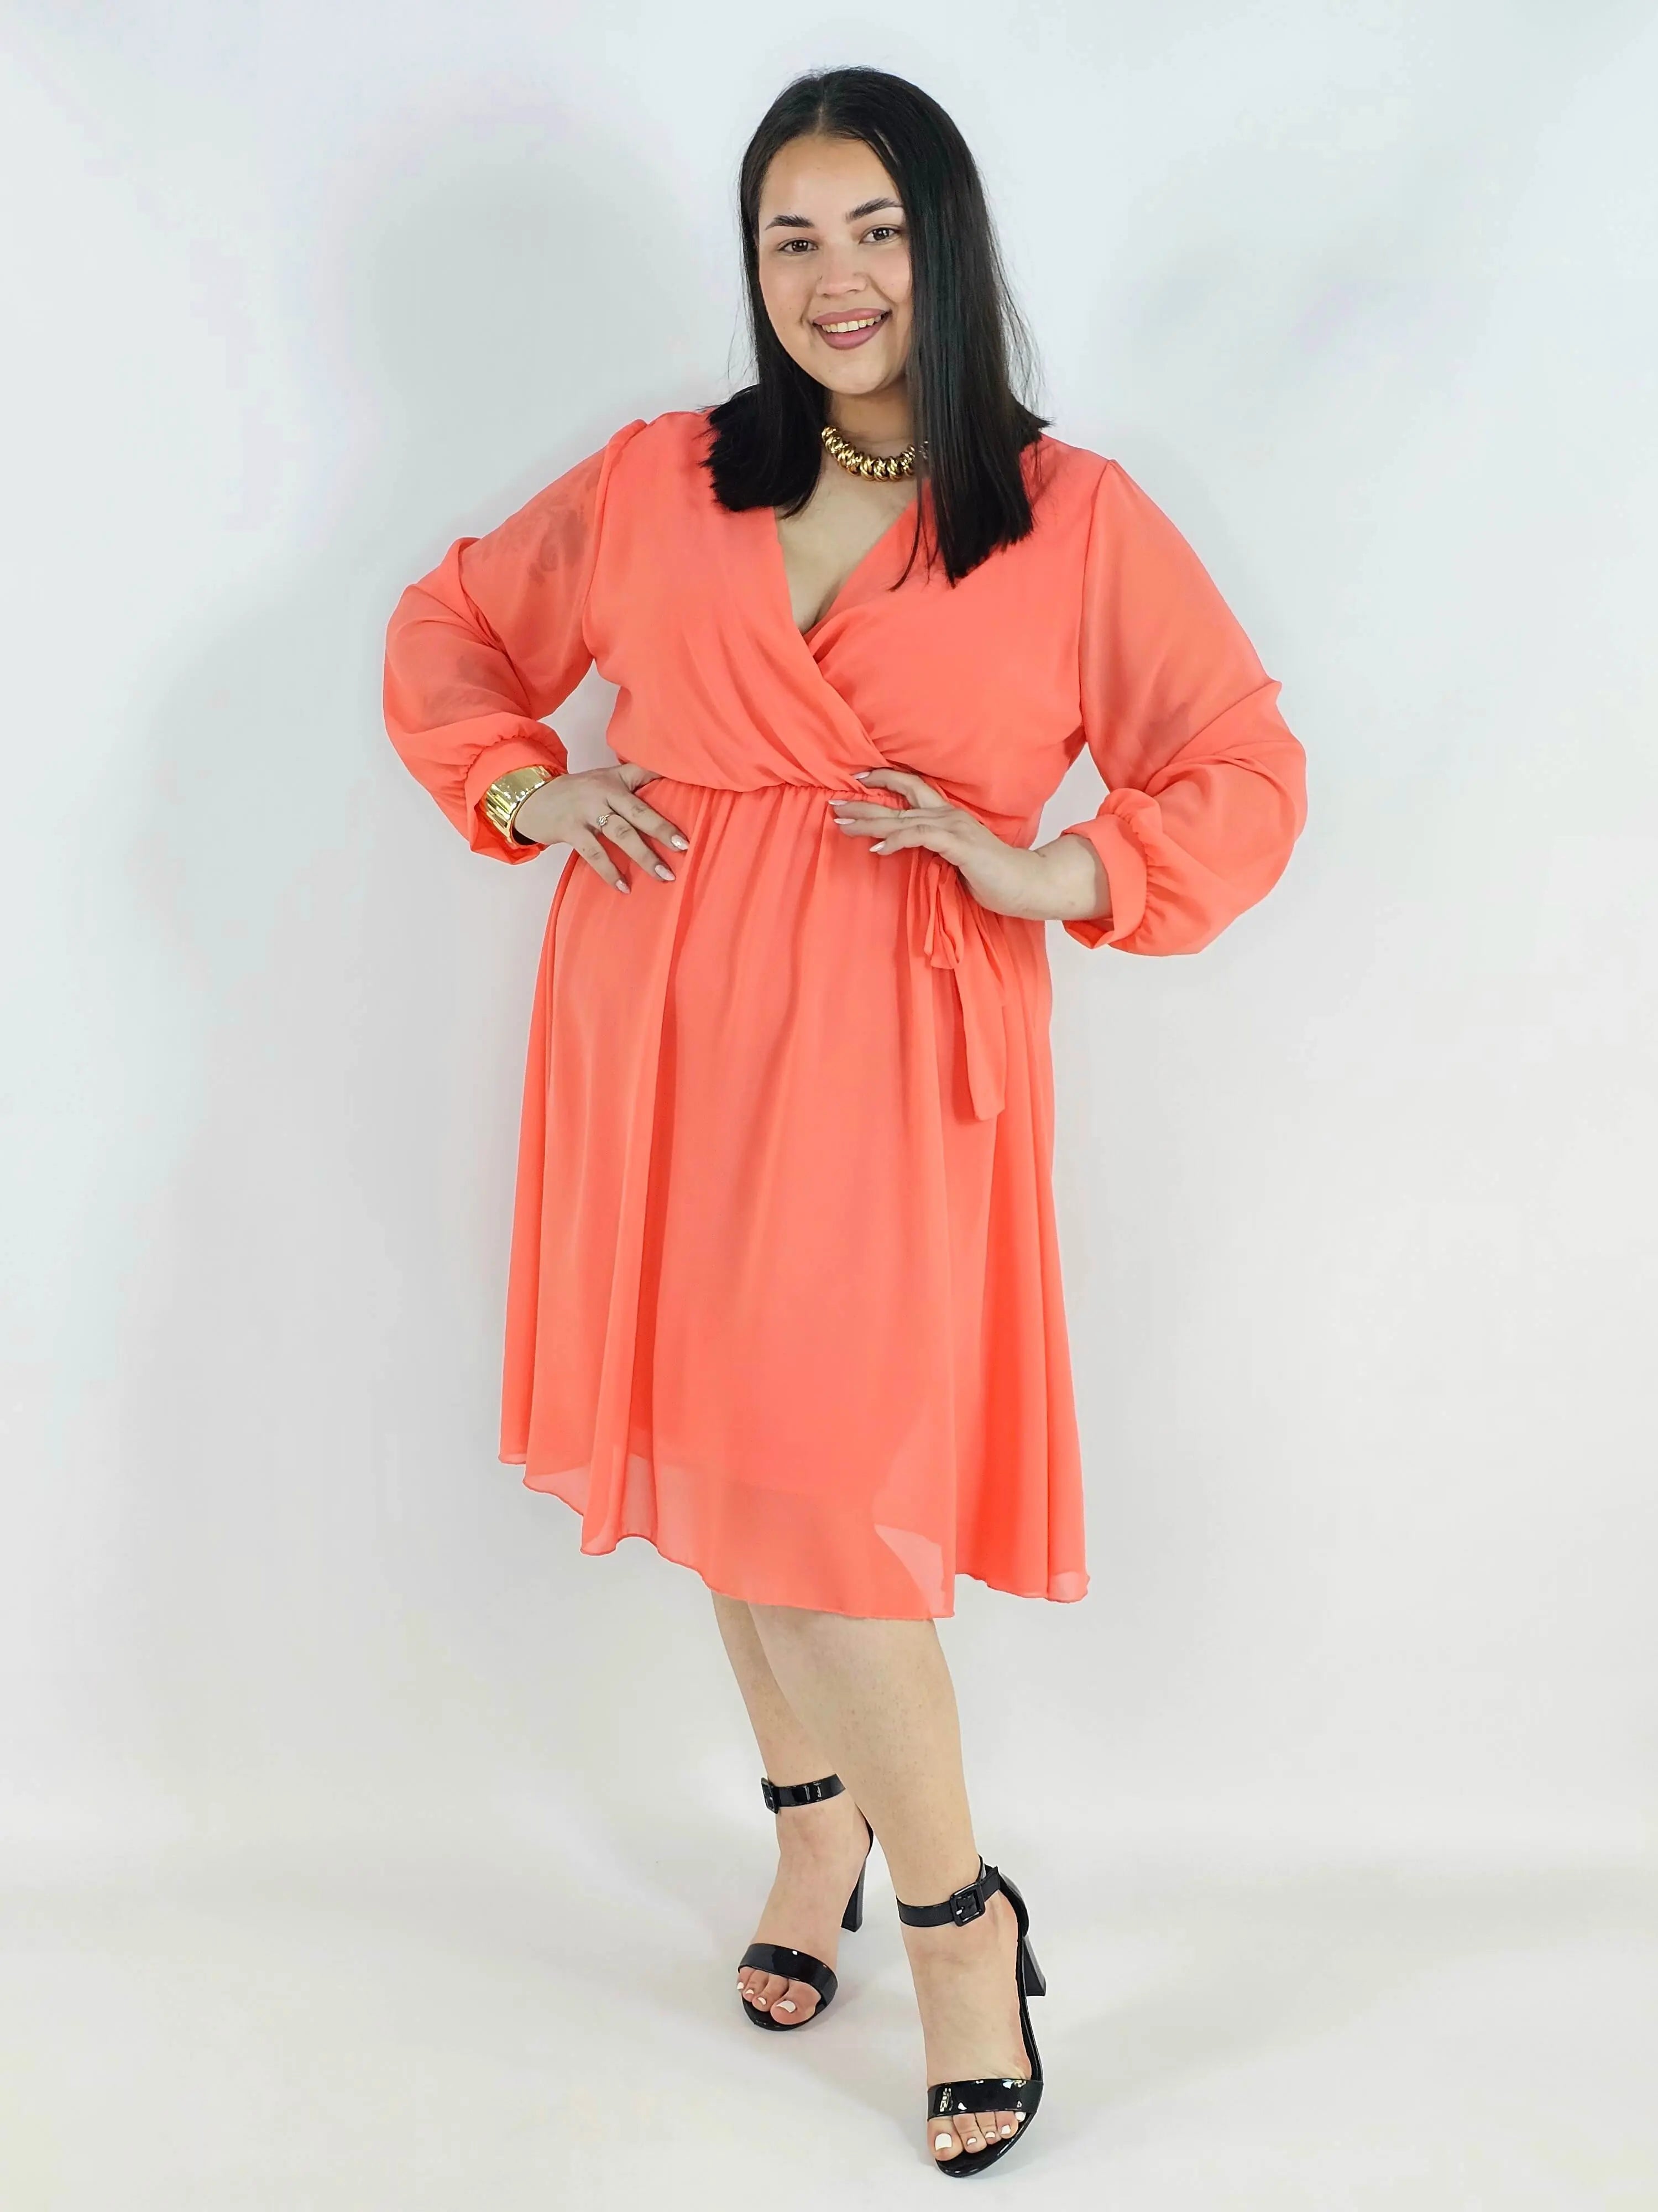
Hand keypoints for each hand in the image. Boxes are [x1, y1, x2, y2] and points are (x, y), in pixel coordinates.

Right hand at [511, 760, 688, 892]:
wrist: (531, 797)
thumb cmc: (576, 793)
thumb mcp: (602, 779)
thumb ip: (631, 781)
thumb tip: (668, 787)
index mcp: (614, 779)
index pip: (644, 777)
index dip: (667, 783)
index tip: (690, 796)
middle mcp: (601, 792)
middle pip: (638, 811)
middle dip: (662, 830)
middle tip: (683, 848)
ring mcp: (586, 811)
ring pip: (621, 834)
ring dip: (644, 856)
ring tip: (663, 875)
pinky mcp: (570, 829)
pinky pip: (594, 853)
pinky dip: (610, 871)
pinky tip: (624, 886)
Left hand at [828, 768, 1110, 926]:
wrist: (1026, 884)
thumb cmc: (992, 876)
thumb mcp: (954, 858)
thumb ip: (932, 848)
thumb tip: (904, 849)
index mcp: (947, 816)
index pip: (912, 788)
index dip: (885, 780)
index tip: (856, 780)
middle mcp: (948, 816)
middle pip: (901, 798)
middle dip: (864, 801)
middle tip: (834, 804)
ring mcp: (954, 828)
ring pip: (904, 819)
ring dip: (871, 821)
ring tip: (843, 824)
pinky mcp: (959, 845)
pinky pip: (921, 838)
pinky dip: (896, 841)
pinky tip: (876, 847)